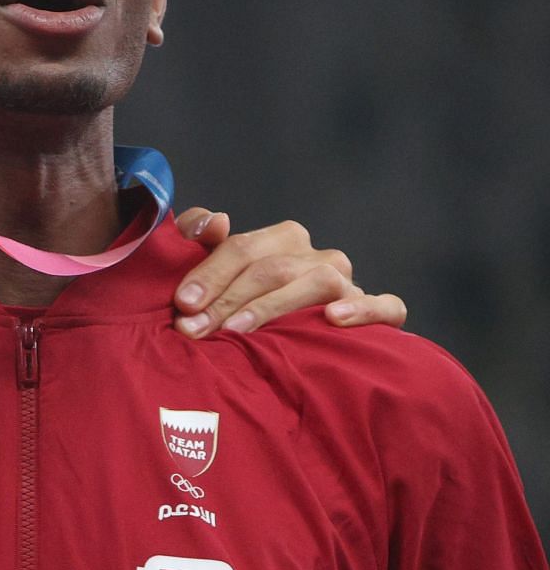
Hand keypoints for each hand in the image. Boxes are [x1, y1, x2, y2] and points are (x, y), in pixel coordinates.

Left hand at [171, 208, 406, 338]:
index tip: (183, 303)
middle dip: (229, 299)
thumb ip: (198, 237)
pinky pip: (386, 306)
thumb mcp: (213, 271)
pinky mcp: (382, 313)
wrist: (293, 349)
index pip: (243, 248)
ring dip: (274, 307)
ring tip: (239, 331)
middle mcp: (318, 257)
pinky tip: (333, 319)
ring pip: (320, 282)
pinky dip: (363, 310)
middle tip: (195, 329)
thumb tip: (215, 221)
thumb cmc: (241, 307)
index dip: (210, 274)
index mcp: (283, 240)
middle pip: (273, 268)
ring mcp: (350, 284)